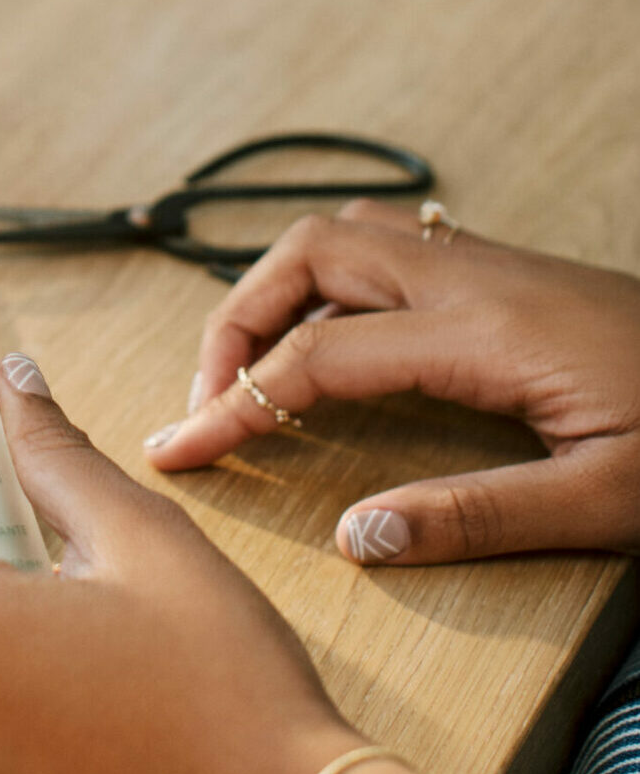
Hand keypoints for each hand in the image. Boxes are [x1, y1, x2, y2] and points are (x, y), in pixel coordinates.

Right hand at [148, 201, 639, 565]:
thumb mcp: (612, 504)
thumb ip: (479, 517)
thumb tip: (357, 537)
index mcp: (483, 334)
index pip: (317, 359)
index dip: (233, 406)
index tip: (176, 454)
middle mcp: (473, 278)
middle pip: (306, 255)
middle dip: (235, 321)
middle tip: (211, 404)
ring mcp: (491, 265)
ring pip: (344, 236)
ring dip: (278, 290)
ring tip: (256, 371)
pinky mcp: (509, 274)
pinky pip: (388, 248)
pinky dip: (329, 285)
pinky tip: (337, 346)